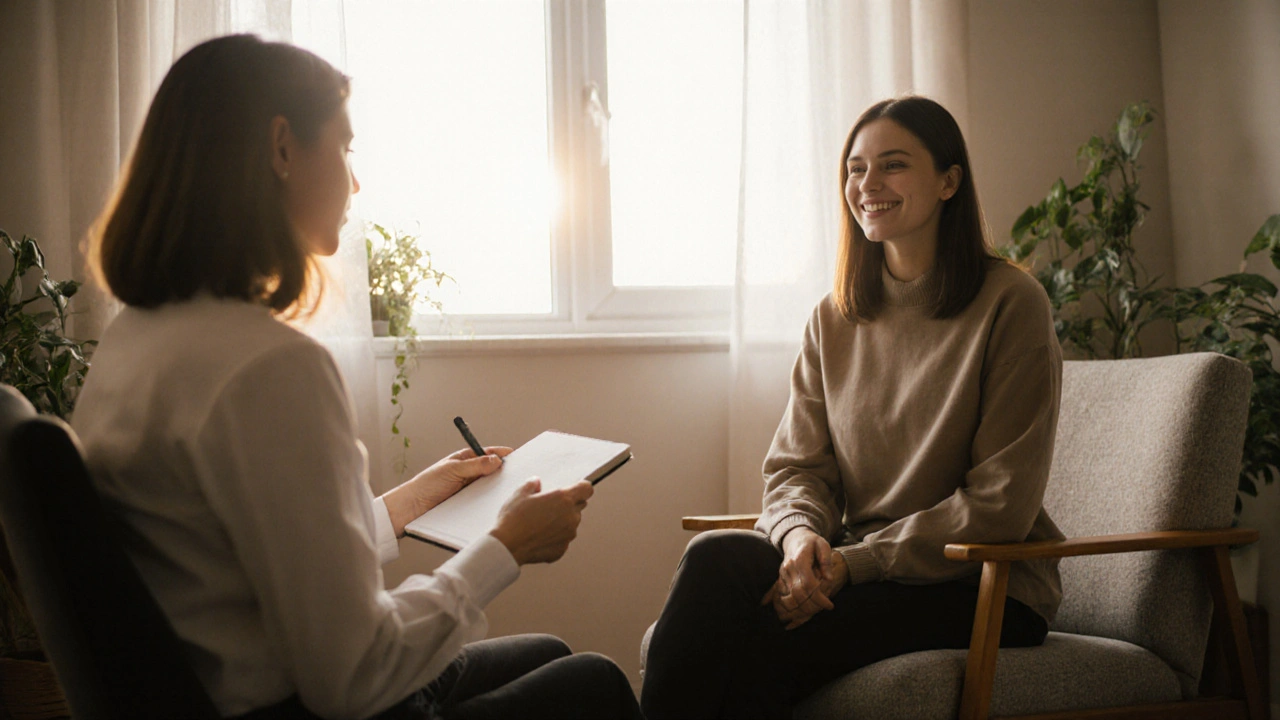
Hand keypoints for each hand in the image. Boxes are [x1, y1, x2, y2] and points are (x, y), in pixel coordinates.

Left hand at [383, 446, 512, 536]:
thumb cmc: (426, 485)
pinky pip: (482, 500)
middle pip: (491, 470)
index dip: (501, 454)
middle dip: (503, 472)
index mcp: (464, 459)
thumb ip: (475, 465)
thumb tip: (496, 460)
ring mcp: (468, 489)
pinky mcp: (467, 503)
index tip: (515, 456)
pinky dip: (489, 501)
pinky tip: (496, 504)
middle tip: (516, 475)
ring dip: (496, 489)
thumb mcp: (452, 470)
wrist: (412, 508)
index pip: (487, 453)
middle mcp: (468, 473)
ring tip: (507, 491)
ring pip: (488, 486)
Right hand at [489, 478, 592, 564]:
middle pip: (579, 506)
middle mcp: (571, 517)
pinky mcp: (562, 549)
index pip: (587, 489)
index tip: (575, 489)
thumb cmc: (513, 519)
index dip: (580, 488)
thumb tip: (536, 483)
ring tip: (540, 523)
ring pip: (571, 524)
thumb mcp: (520, 494)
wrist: (507, 546)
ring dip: (562, 521)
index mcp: (563, 499)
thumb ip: (532, 485)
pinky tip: (538, 536)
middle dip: (568, 505)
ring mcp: (568, 535)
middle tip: (549, 506)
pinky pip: (563, 539)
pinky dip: (555, 537)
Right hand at [761, 528, 838, 629]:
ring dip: (800, 609)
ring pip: (788, 597)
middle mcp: (788, 568)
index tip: (830, 605)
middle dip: (811, 606)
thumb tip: (828, 578)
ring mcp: (782, 574)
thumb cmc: (812, 542)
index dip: (819, 598)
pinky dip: (789, 605)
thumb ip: (826, 561)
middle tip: (823, 609)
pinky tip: (798, 612)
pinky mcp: (780, 578)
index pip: (808, 584)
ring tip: (813, 613)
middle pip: (797, 594)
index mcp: (800, 560)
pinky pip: (781, 595)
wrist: (795, 538)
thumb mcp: (823, 545)